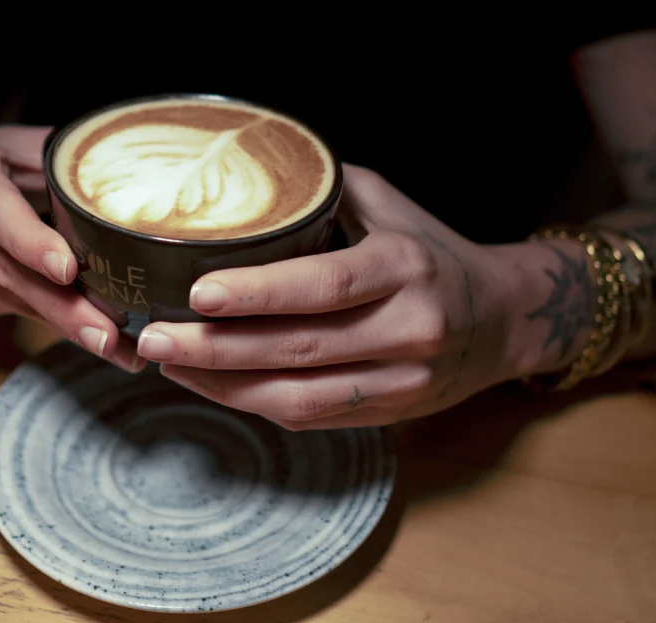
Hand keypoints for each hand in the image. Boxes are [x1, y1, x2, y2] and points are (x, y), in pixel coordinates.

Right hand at [0, 125, 142, 371]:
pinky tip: (91, 334)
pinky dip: (53, 322)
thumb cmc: (3, 158)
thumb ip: (69, 165)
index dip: (30, 243)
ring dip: (64, 325)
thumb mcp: (30, 144)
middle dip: (61, 308)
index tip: (68, 271)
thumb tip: (143, 188)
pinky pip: (10, 308)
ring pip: (10, 298)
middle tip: (108, 336)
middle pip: (6, 270)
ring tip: (118, 347)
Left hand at [134, 164, 540, 429]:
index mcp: (406, 265)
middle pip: (301, 349)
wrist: (501, 320)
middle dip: (216, 347)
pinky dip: (252, 403)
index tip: (197, 294)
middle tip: (153, 335)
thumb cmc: (428, 250)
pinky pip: (309, 418)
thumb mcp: (388, 203)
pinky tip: (210, 383)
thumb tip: (238, 171)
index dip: (258, 294)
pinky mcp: (388, 413)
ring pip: (299, 397)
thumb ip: (323, 190)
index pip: (324, 285)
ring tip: (168, 361)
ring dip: (224, 385)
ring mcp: (401, 380)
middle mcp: (409, 328)